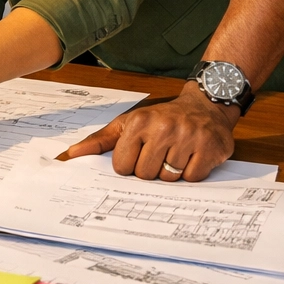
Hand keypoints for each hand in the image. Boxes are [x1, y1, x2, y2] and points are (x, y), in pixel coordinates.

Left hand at [61, 82, 237, 180]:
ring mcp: (189, 137)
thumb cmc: (161, 118)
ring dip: (171, 172)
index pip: (122, 166)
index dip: (129, 166)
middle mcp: (164, 128)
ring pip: (169, 178)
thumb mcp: (128, 123)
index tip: (137, 155)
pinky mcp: (212, 148)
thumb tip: (71, 155)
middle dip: (150, 170)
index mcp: (139, 123)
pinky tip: (192, 157)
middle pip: (146, 175)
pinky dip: (192, 173)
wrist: (204, 105)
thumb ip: (100, 140)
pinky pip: (193, 178)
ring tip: (175, 153)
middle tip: (159, 154)